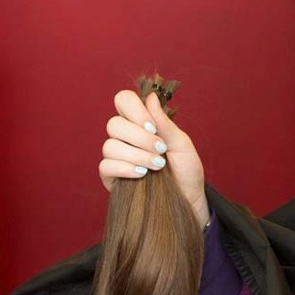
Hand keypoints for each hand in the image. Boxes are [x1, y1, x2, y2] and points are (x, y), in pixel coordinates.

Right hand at [100, 90, 209, 227]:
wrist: (188, 198)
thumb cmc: (186, 169)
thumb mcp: (181, 143)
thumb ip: (164, 123)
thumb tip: (151, 96)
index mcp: (142, 123)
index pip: (124, 100)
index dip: (134, 109)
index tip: (152, 126)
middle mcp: (126, 136)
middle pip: (114, 124)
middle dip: (139, 137)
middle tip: (160, 149)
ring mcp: (117, 156)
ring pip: (109, 145)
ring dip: (136, 155)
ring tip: (157, 165)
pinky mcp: (111, 176)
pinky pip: (105, 166)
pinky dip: (124, 168)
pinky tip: (142, 175)